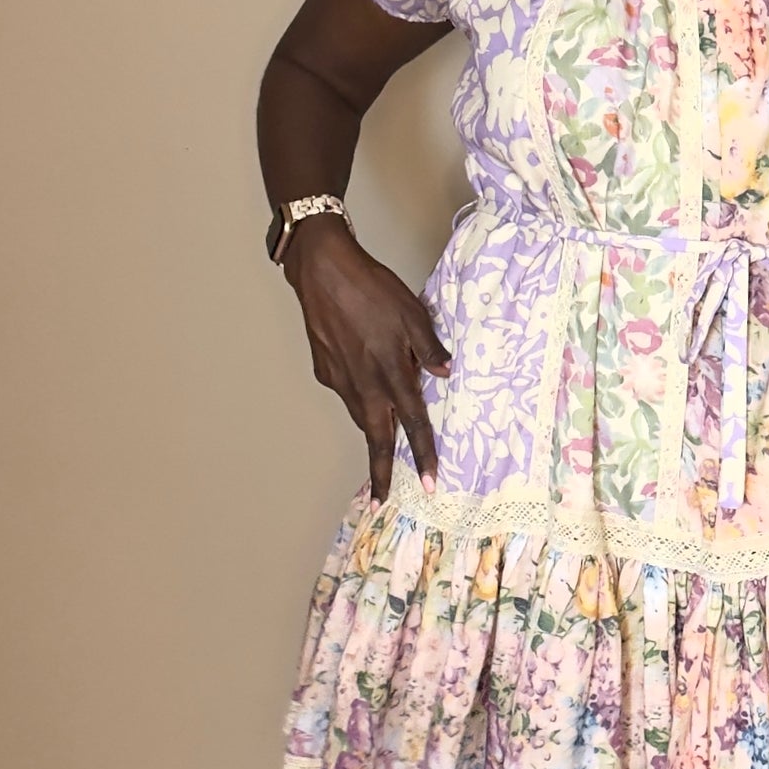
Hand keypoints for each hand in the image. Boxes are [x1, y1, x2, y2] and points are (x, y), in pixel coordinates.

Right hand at [285, 220, 451, 496]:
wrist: (322, 271)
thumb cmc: (371, 287)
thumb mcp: (412, 313)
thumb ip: (429, 347)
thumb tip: (445, 373)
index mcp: (390, 372)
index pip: (411, 423)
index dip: (421, 454)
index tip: (429, 482)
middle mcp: (363, 383)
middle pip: (376, 436)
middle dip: (380, 470)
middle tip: (383, 497)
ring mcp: (340, 378)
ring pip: (360, 415)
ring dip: (372, 434)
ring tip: (380, 450)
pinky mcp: (324, 367)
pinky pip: (347, 392)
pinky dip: (359, 399)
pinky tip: (365, 387)